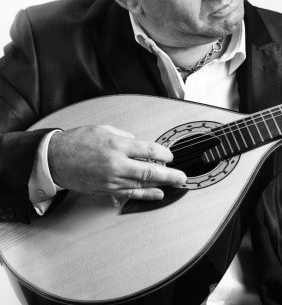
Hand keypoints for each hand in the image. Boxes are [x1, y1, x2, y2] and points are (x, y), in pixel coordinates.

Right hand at [48, 125, 186, 200]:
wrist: (55, 159)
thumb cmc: (78, 141)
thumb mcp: (106, 130)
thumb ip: (127, 138)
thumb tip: (143, 147)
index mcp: (117, 145)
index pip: (149, 150)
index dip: (164, 153)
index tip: (170, 155)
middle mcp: (116, 164)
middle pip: (150, 171)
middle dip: (170, 175)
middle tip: (182, 176)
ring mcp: (111, 180)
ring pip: (141, 184)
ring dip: (161, 185)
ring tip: (175, 185)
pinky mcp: (106, 190)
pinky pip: (129, 193)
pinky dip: (145, 194)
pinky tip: (156, 194)